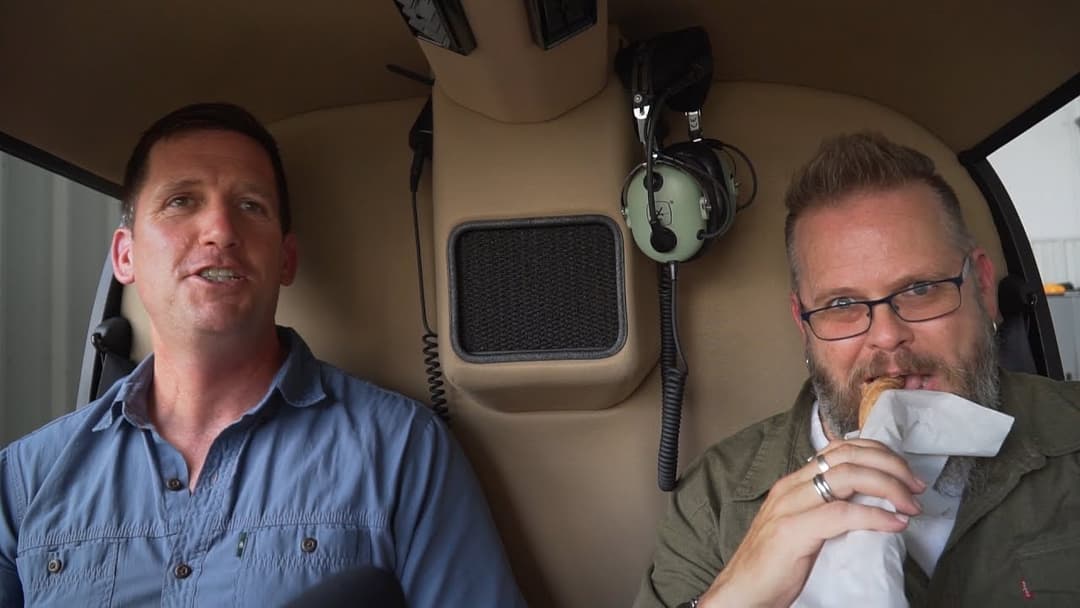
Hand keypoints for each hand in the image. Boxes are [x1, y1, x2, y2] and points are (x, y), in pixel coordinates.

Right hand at [699, 439, 926, 607]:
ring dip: (888, 486)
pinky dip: (875, 516)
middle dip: (890, 466)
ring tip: (910, 504)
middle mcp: (790, 487)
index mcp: (792, 483)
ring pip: (847, 476)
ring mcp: (789, 507)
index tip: (904, 473)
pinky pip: (842, 514)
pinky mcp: (793, 531)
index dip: (878, 454)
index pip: (839, 449)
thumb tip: (869, 504)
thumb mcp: (803, 528)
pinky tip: (895, 523)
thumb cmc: (773, 566)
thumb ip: (827, 511)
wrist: (741, 593)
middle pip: (848, 456)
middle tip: (916, 487)